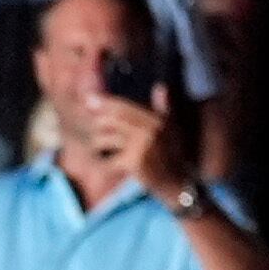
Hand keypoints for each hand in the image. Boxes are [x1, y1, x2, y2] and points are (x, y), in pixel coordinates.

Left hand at [91, 86, 190, 206]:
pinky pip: (109, 161)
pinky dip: (108, 164)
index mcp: (158, 120)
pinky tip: (116, 166)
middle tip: (96, 128)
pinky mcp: (135, 162)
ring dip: (100, 145)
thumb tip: (161, 87)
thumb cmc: (173, 155)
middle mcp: (151, 130)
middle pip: (113, 120)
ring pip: (105, 139)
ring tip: (105, 148)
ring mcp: (142, 146)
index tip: (89, 98)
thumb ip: (164, 108)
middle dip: (99, 123)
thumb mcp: (172, 129)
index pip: (125, 107)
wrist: (178, 183)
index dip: (106, 102)